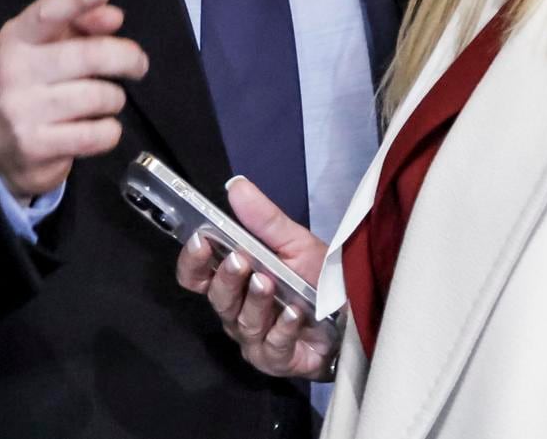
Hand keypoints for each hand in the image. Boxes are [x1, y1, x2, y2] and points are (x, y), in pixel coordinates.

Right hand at [0, 0, 148, 200]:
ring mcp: (21, 109)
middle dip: (126, 58)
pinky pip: (95, 134)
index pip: (48, 13)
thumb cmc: (35, 87)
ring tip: (107, 101)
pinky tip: (99, 128)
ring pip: (98, 96)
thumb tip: (113, 16)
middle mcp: (14, 70)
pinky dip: (109, 131)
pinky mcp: (34, 145)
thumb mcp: (48, 50)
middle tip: (138, 65)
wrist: (1, 148)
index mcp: (17, 38)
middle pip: (89, 55)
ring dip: (114, 99)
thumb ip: (82, 26)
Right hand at [175, 177, 336, 380]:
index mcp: (234, 281)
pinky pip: (272, 347)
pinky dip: (283, 328)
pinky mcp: (277, 360)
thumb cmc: (318, 278)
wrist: (354, 313)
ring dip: (255, 302)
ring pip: (243, 323)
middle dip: (226, 279)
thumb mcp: (295, 242)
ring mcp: (255, 339)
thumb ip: (264, 219)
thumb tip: (236, 186)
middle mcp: (237, 311)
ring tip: (268, 282)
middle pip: (217, 298)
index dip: (193, 260)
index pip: (197, 276)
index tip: (199, 240)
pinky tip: (295, 313)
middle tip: (240, 260)